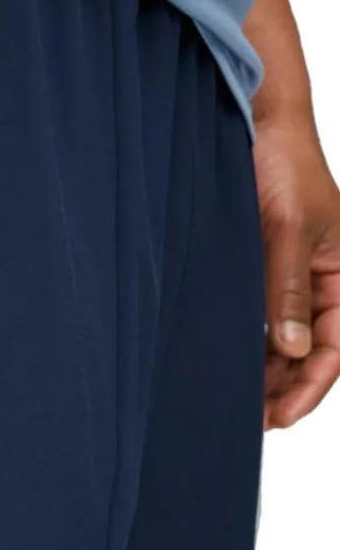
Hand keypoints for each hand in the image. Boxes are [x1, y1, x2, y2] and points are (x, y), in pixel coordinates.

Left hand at [255, 114, 339, 428]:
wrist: (251, 126)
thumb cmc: (283, 166)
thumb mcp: (291, 229)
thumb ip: (290, 288)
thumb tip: (296, 348)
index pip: (336, 346)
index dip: (310, 387)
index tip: (280, 417)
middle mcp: (318, 283)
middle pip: (307, 353)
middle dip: (282, 390)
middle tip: (246, 423)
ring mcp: (286, 281)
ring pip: (279, 343)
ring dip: (260, 375)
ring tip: (231, 405)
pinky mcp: (256, 274)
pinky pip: (254, 322)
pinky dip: (242, 347)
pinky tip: (221, 368)